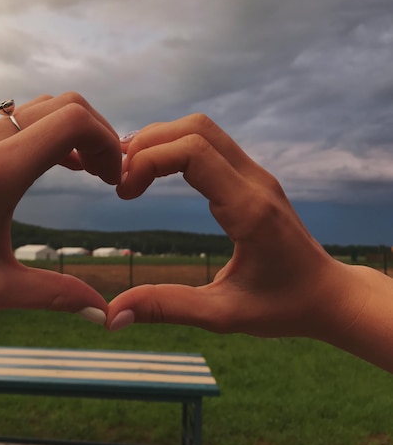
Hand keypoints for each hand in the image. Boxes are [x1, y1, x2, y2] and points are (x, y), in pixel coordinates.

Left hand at [0, 93, 121, 323]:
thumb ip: (54, 295)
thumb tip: (101, 311)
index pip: (72, 121)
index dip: (108, 142)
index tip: (115, 180)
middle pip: (64, 105)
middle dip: (98, 134)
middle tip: (108, 177)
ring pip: (41, 109)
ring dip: (74, 132)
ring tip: (89, 172)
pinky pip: (20, 122)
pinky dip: (50, 135)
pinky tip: (57, 167)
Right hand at [109, 114, 371, 342]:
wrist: (330, 294)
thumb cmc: (283, 306)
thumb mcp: (222, 315)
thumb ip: (168, 308)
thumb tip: (114, 314)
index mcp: (248, 209)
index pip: (192, 152)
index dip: (148, 161)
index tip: (123, 194)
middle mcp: (254, 181)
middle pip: (195, 128)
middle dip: (148, 144)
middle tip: (119, 179)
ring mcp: (256, 175)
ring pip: (202, 129)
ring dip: (161, 142)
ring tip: (130, 173)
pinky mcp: (252, 178)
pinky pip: (209, 144)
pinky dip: (176, 148)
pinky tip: (154, 173)